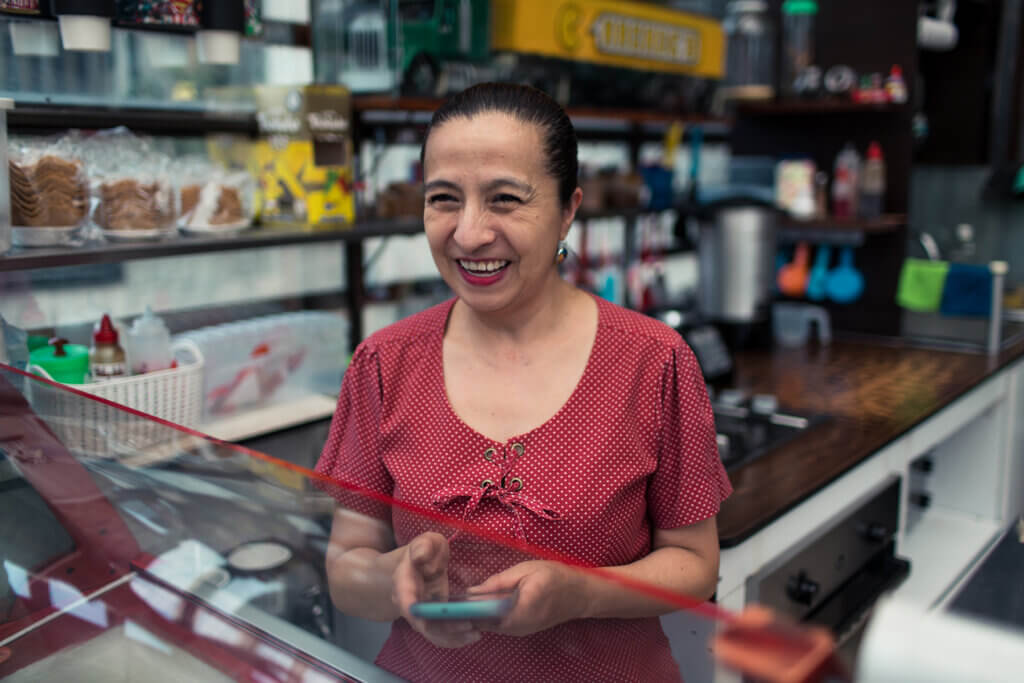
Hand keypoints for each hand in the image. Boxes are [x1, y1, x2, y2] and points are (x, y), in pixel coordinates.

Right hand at [392, 532, 480, 647]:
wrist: (421, 563)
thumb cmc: (425, 550)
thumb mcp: (426, 541)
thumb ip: (423, 546)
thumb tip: (419, 557)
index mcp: (403, 583)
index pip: (405, 600)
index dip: (415, 612)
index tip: (427, 621)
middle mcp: (409, 604)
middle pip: (422, 623)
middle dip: (444, 629)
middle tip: (469, 625)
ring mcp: (420, 614)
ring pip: (433, 633)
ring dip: (453, 637)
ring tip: (476, 634)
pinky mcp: (432, 620)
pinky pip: (441, 634)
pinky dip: (456, 638)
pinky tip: (473, 635)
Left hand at [467, 560, 587, 636]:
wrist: (581, 594)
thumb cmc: (556, 577)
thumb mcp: (526, 570)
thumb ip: (499, 582)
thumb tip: (473, 592)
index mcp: (519, 609)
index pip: (484, 614)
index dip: (466, 607)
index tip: (455, 597)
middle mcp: (518, 626)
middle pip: (484, 623)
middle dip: (470, 611)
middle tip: (460, 595)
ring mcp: (520, 631)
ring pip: (490, 625)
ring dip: (479, 613)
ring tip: (472, 596)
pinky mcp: (522, 630)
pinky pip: (499, 625)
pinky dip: (490, 615)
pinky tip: (488, 602)